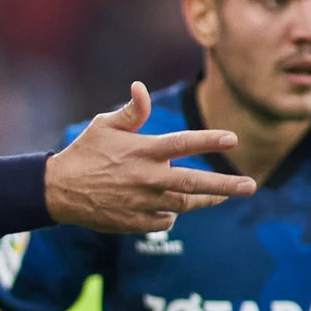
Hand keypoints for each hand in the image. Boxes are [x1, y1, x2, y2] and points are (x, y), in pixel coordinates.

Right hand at [46, 82, 252, 232]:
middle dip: (225, 185)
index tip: (232, 139)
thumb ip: (131, 111)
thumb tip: (141, 87)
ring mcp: (142, 203)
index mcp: (142, 151)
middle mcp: (147, 178)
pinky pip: (164, 220)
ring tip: (221, 196)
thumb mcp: (104, 126)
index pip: (183, 143)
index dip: (209, 141)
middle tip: (251, 186)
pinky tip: (168, 206)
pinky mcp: (136, 222)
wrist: (58, 192)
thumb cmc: (84, 153)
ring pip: (184, 204)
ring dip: (204, 200)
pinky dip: (170, 213)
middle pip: (194, 182)